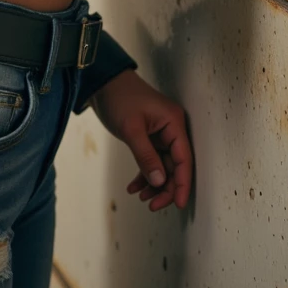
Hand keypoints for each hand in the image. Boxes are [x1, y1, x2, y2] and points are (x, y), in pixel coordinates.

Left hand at [90, 69, 192, 211]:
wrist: (103, 82)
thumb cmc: (119, 98)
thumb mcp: (131, 129)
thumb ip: (146, 156)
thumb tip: (159, 182)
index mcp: (173, 123)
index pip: (184, 159)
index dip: (182, 183)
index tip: (178, 204)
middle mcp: (171, 128)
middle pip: (175, 166)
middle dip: (164, 187)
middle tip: (152, 205)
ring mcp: (161, 133)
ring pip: (163, 166)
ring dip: (153, 183)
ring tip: (140, 198)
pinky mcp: (149, 136)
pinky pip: (152, 160)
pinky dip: (144, 174)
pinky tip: (133, 187)